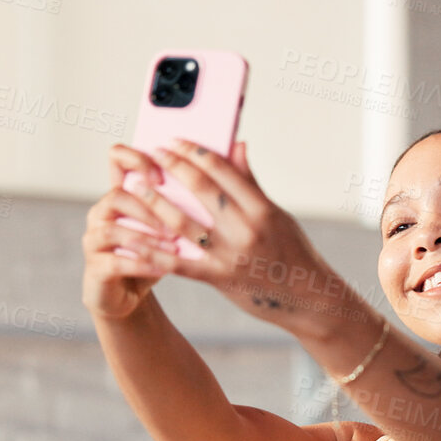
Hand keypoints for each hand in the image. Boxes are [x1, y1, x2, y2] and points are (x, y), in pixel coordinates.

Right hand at [80, 144, 190, 319]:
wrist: (129, 293)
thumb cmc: (158, 254)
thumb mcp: (177, 224)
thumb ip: (197, 193)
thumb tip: (237, 152)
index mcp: (122, 192)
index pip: (118, 157)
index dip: (137, 160)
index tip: (163, 176)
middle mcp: (102, 211)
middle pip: (118, 194)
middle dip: (150, 207)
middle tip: (178, 220)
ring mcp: (94, 239)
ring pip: (113, 229)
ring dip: (147, 236)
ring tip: (174, 245)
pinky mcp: (95, 268)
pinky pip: (115, 262)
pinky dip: (141, 263)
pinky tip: (163, 268)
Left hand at [139, 139, 360, 334]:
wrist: (308, 299)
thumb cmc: (294, 253)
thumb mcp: (278, 215)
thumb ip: (251, 183)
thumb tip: (237, 145)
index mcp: (261, 208)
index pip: (221, 169)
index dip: (193, 151)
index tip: (175, 141)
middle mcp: (245, 229)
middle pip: (199, 189)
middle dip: (171, 168)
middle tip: (151, 155)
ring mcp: (230, 255)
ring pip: (182, 223)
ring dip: (154, 203)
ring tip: (136, 188)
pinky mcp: (218, 278)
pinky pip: (178, 263)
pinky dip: (153, 251)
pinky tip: (133, 240)